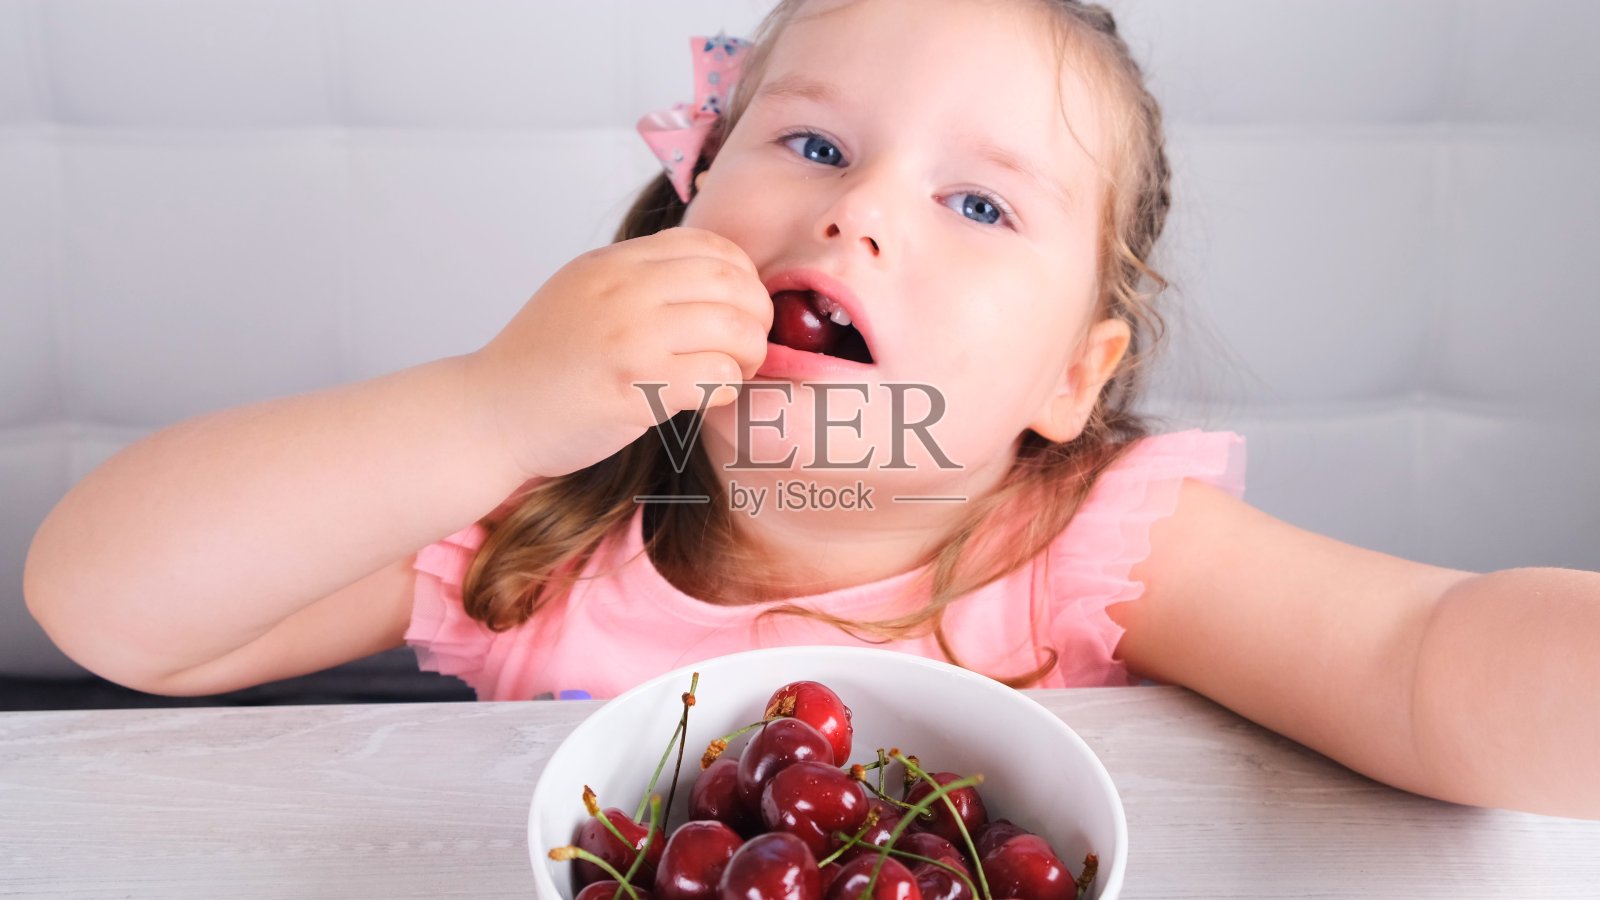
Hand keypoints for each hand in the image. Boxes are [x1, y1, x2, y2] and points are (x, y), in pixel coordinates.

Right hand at [465, 227, 771, 477]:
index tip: (740, 306)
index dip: (742, 276)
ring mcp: (629, 338)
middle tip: (748, 345)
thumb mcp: (582, 292)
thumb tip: (709, 279)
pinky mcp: (635, 388)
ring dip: (748, 355)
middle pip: (733, 284)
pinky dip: (727, 387)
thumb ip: (636, 279)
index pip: (709, 246)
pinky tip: (709, 396)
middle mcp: (623, 290)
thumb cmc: (540, 365)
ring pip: (734, 330)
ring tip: (733, 371)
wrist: (489, 412)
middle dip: (756, 316)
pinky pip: (716, 377)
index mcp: (613, 263)